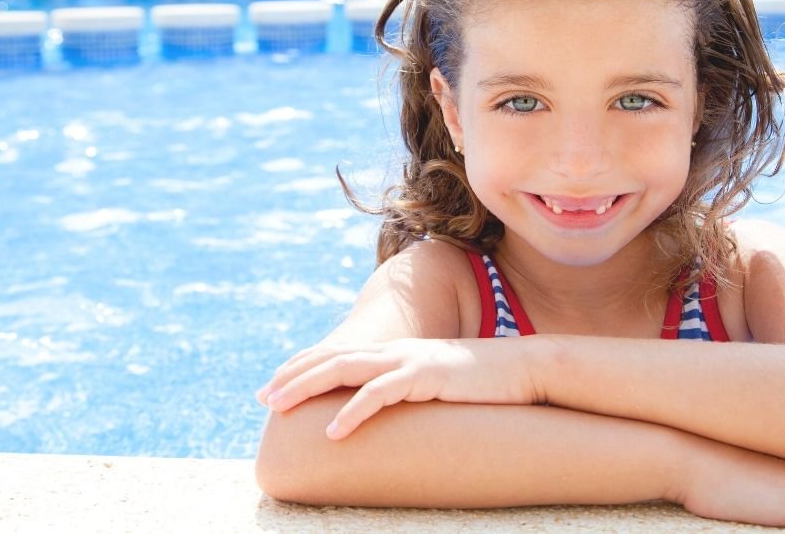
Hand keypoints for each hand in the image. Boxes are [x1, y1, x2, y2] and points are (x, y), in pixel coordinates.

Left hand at [255, 337, 542, 438]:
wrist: (524, 368)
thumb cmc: (482, 382)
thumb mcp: (437, 383)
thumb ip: (411, 388)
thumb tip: (390, 406)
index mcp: (396, 353)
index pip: (341, 354)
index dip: (306, 366)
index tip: (275, 385)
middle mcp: (397, 351)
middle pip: (334, 358)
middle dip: (294, 376)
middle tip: (261, 397)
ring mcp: (410, 361)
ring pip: (347, 370)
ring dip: (308, 387)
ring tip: (277, 407)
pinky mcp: (427, 377)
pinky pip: (382, 394)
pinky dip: (354, 411)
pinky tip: (332, 432)